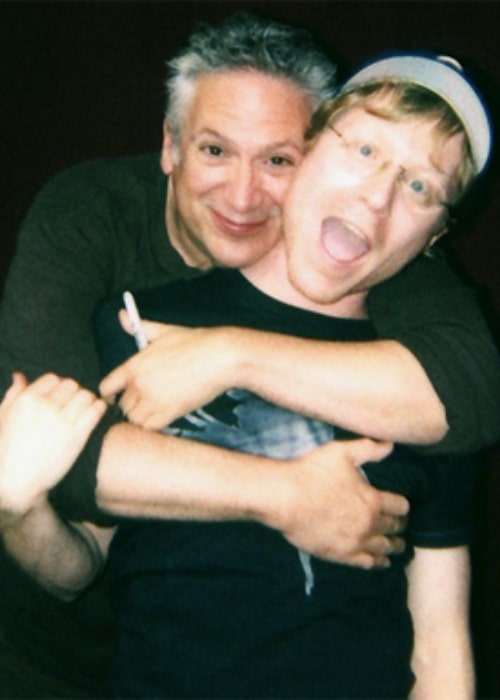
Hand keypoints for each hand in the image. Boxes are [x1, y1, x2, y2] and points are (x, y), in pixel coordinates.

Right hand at [0, 373, 106, 513]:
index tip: (59, 398)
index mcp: (26, 400)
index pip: (53, 379)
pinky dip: (99, 408)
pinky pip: (96, 410)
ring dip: (88, 400)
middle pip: (71, 385)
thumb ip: (13, 395)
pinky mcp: (76, 437)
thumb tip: (20, 375)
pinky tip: (96, 413)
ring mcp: (61, 421)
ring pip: (86, 395)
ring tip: (85, 410)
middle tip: (74, 405)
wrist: (15, 482)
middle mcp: (44, 407)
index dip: (57, 387)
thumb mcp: (1, 419)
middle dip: (73, 393)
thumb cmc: (5, 451)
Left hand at [99, 313, 234, 428]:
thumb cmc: (196, 342)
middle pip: (121, 406)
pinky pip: (151, 428)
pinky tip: (164, 419)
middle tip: (144, 403)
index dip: (110, 394)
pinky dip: (155, 427)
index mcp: (134, 365)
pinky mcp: (170, 412)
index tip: (116, 397)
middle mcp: (139, 384)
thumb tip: (122, 315)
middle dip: (131, 406)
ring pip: (134, 420)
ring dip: (142, 419)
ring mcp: (154, 400)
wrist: (221, 356)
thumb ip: (139, 327)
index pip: (106, 387)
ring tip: (154, 413)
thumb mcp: (164, 331)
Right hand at [269, 438, 408, 568]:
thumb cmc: (312, 472)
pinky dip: (378, 562)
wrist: (285, 498)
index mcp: (372, 499)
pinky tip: (381, 561)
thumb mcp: (342, 452)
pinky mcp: (340, 555)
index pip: (399, 506)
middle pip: (394, 527)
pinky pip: (366, 563)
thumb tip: (391, 445)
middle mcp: (369, 523)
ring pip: (384, 547)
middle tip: (402, 525)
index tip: (403, 506)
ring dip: (394, 546)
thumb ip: (369, 448)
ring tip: (398, 546)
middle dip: (400, 525)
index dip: (403, 505)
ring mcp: (355, 541)